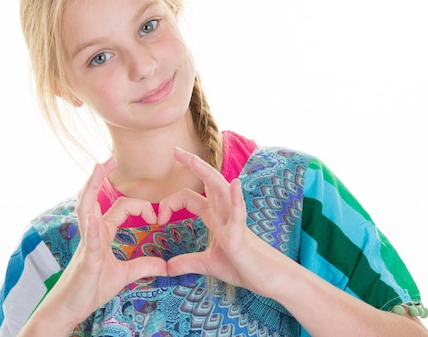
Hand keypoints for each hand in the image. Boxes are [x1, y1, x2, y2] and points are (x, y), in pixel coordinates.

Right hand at [29, 158, 167, 330]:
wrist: (68, 310)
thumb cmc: (90, 290)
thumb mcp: (123, 276)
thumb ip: (143, 266)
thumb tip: (164, 265)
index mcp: (101, 234)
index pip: (120, 209)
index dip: (140, 207)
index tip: (155, 218)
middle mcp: (91, 234)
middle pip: (94, 199)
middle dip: (99, 177)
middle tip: (108, 159)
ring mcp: (86, 245)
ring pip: (85, 210)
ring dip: (91, 189)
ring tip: (96, 169)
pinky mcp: (86, 261)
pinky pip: (89, 242)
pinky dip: (92, 229)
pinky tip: (94, 219)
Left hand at [159, 148, 287, 293]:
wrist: (268, 278)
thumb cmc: (243, 267)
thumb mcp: (208, 264)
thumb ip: (188, 263)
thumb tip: (167, 268)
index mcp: (216, 218)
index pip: (191, 198)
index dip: (171, 201)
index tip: (159, 217)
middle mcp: (225, 214)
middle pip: (208, 183)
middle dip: (193, 164)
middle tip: (174, 150)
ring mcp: (234, 222)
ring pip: (222, 191)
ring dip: (208, 174)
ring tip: (194, 160)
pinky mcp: (242, 237)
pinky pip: (239, 215)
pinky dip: (237, 200)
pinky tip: (235, 184)